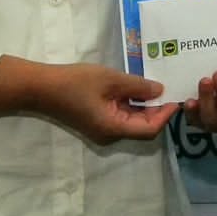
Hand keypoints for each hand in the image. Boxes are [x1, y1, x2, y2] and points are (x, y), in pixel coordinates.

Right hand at [34, 64, 179, 144]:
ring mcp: (102, 130)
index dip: (165, 115)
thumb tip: (160, 91)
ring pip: (132, 122)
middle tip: (168, 89)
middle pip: (142, 128)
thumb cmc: (76, 83)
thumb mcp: (111, 80)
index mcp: (114, 128)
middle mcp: (110, 135)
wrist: (41, 88)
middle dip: (157, 110)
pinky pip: (120, 117)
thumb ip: (138, 86)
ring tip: (154, 86)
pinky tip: (135, 89)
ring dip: (144, 107)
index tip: (175, 98)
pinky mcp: (96, 122)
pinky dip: (131, 106)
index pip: (149, 130)